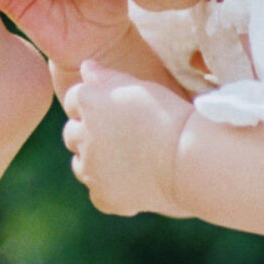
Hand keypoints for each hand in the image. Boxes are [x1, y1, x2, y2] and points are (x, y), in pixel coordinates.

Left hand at [59, 63, 193, 215]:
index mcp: (89, 101)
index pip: (74, 99)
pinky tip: (134, 183)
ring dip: (95, 162)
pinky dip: (111, 190)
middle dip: (89, 134)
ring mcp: (91, 169)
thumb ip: (109, 78)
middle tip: (121, 137)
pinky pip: (99, 193)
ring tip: (127, 161)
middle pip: (71, 133)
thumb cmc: (173, 116)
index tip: (114, 111)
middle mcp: (82, 135)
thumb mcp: (141, 88)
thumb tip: (85, 67)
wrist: (191, 157)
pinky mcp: (105, 197)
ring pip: (81, 165)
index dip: (93, 104)